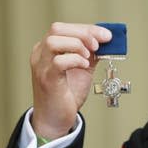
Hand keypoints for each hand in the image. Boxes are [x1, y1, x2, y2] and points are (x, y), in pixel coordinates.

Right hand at [30, 23, 111, 138]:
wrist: (56, 119)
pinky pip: (58, 61)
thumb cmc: (67, 93)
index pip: (64, 28)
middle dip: (83, 33)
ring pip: (54, 41)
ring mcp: (41, 67)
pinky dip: (75, 60)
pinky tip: (84, 66)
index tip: (106, 35)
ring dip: (77, 45)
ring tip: (88, 58)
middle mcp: (40, 54)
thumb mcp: (82, 68)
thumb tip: (106, 41)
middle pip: (57, 29)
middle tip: (97, 46)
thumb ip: (91, 54)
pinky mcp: (47, 80)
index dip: (87, 28)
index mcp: (47, 49)